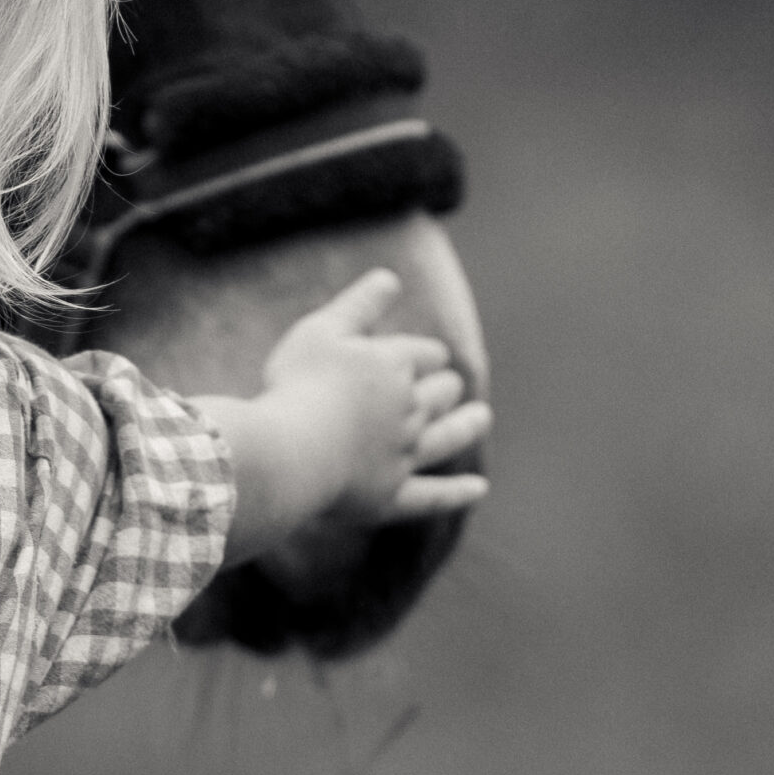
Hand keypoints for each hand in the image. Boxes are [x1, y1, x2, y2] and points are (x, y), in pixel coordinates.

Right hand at [261, 268, 490, 523]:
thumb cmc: (300, 384)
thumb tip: (391, 278)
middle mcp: (408, 409)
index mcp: (393, 365)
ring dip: (465, 427)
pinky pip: (433, 496)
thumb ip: (359, 304)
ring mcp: (403, 454)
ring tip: (483, 418)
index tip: (430, 355)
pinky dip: (457, 492)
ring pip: (444, 439)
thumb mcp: (322, 330)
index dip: (426, 354)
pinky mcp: (392, 496)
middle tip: (452, 385)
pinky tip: (479, 489)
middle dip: (445, 387)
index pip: (422, 354)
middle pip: (437, 394)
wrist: (291, 452)